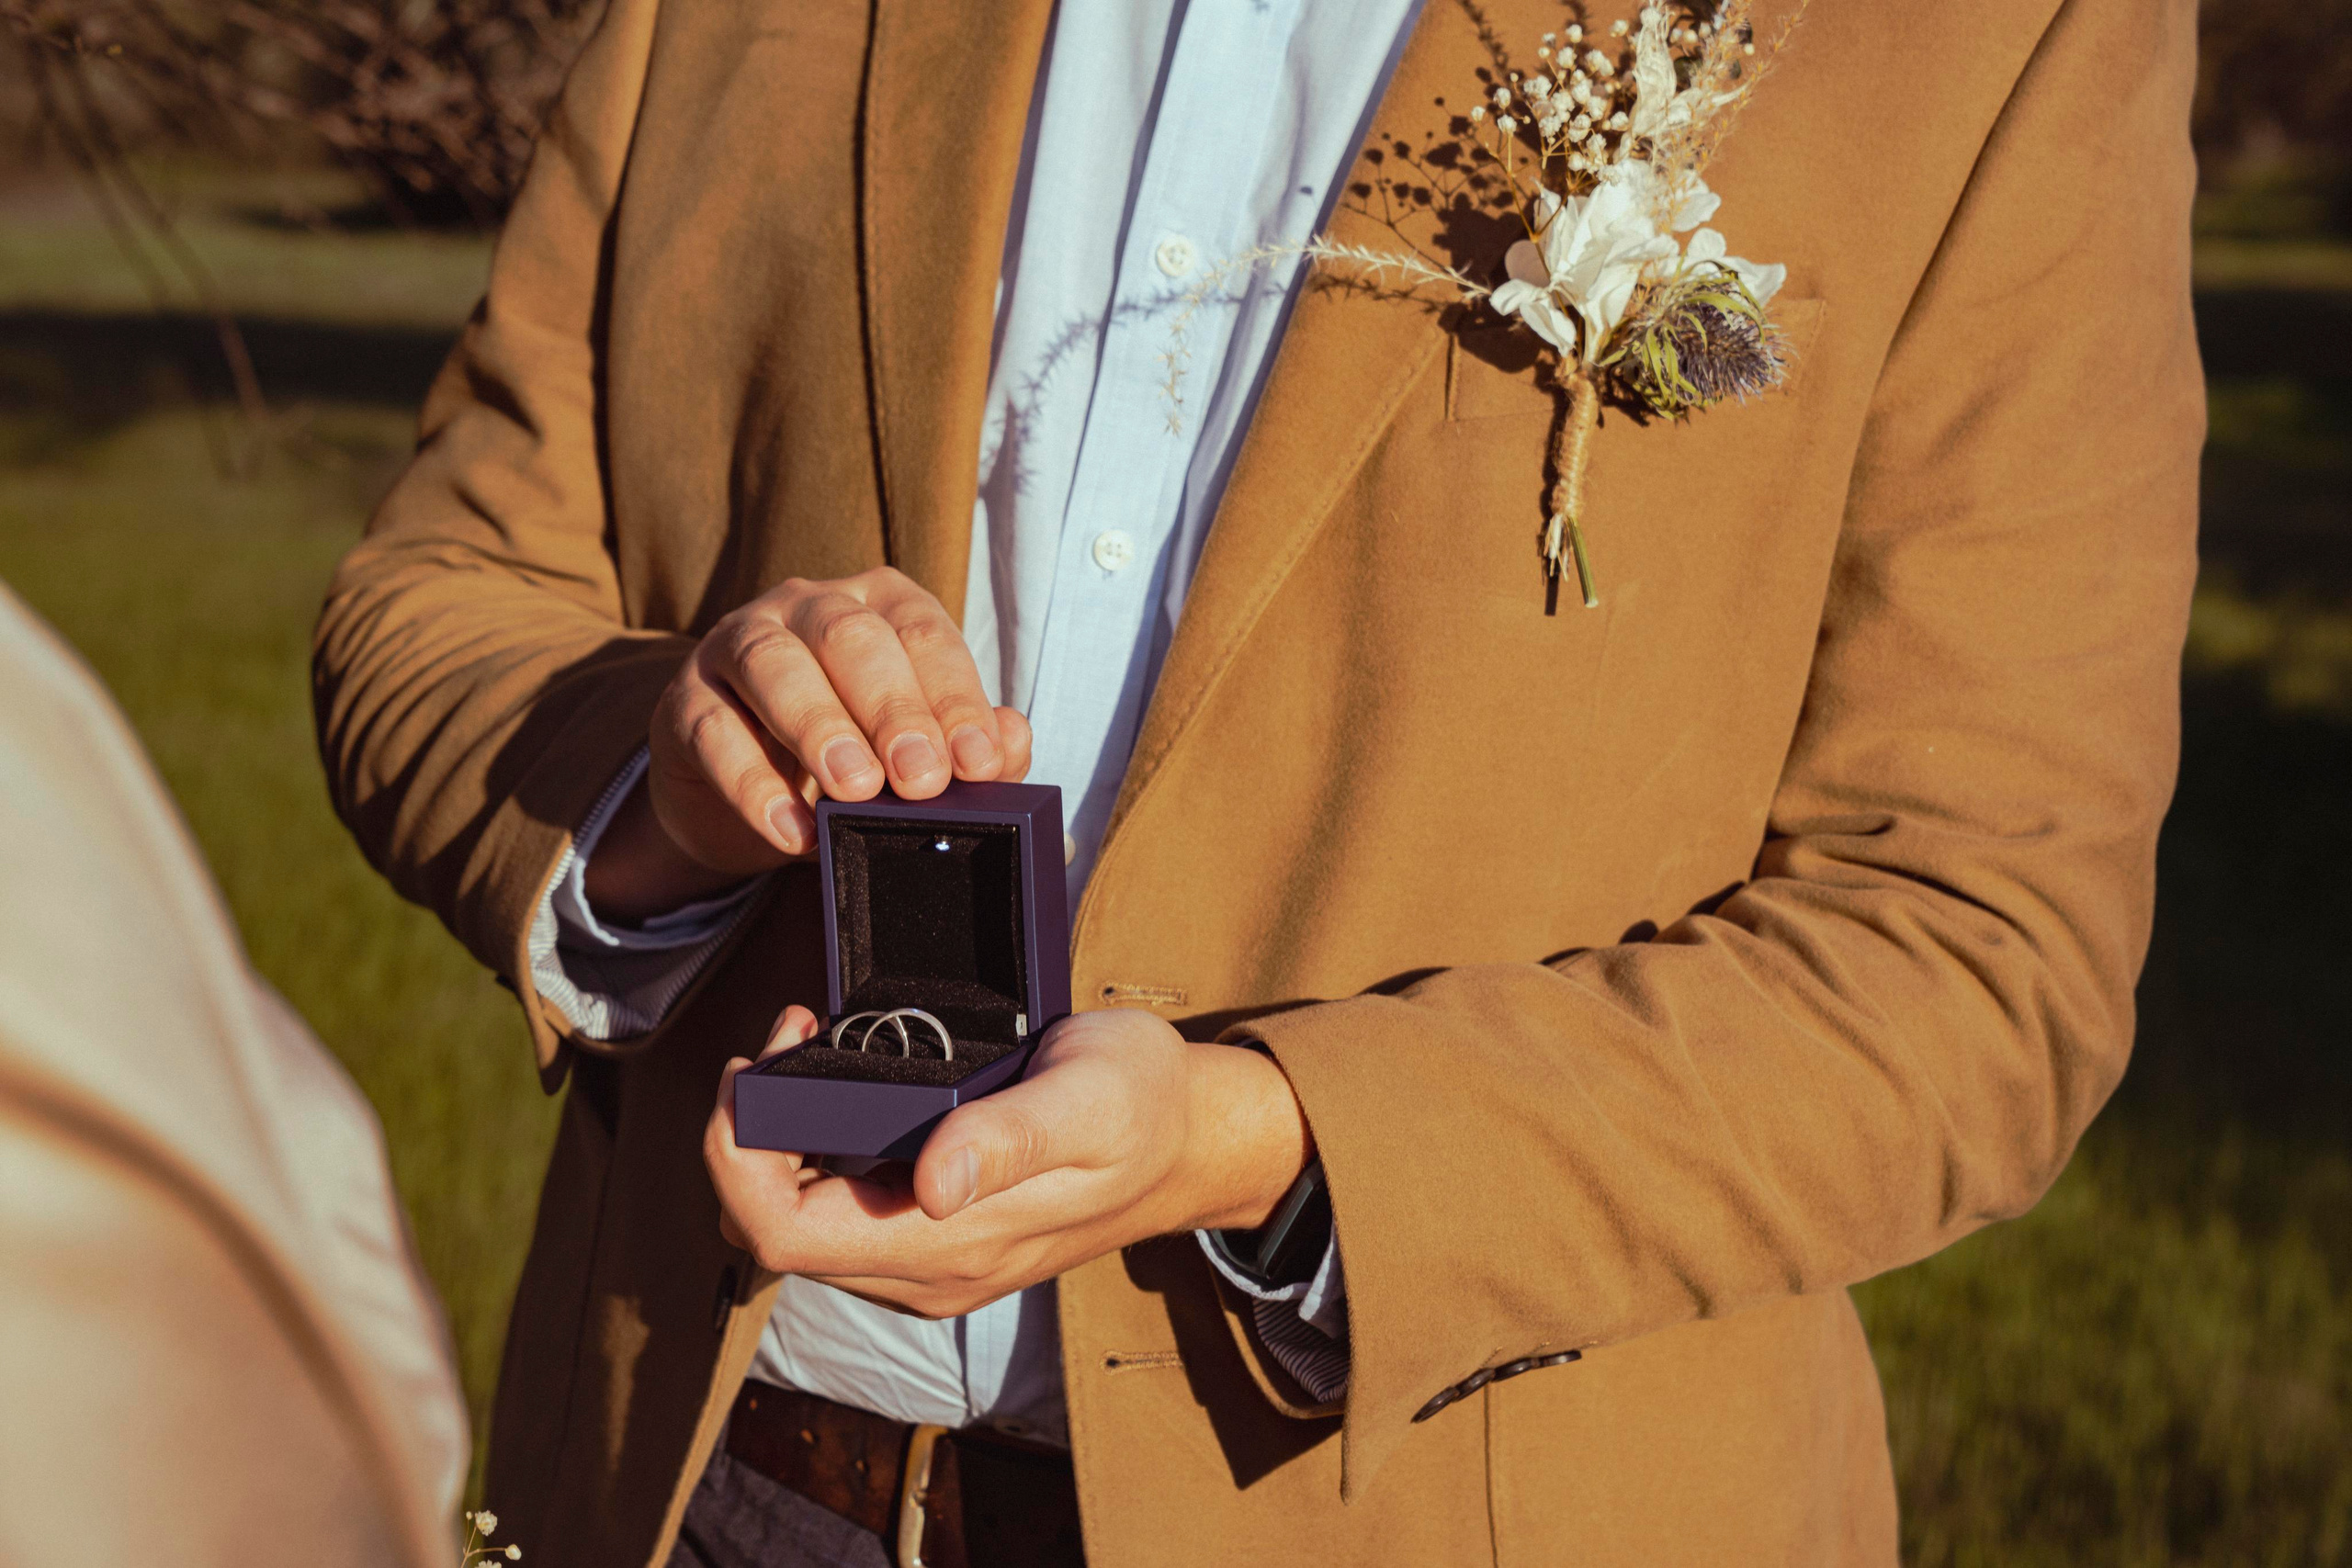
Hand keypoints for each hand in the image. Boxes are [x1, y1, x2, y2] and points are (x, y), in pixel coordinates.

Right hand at [586, 568, 1033, 921]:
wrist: (748, 797)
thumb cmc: (849, 759)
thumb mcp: (911, 753)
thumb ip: (967, 746)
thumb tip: (1013, 743)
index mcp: (880, 604)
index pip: (925, 635)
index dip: (955, 699)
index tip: (979, 763)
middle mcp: (808, 606)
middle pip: (852, 638)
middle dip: (892, 710)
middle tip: (921, 779)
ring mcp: (738, 643)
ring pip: (775, 665)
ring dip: (820, 729)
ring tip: (855, 791)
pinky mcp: (684, 699)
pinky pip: (713, 731)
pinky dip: (753, 784)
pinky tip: (791, 829)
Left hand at [703, 1007, 1313, 1318]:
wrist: (1192, 1141)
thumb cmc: (1143, 1105)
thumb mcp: (1088, 1100)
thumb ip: (1010, 1140)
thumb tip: (933, 1183)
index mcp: (951, 1246)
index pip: (783, 1236)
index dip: (737, 1160)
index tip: (753, 1073)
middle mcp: (926, 1272)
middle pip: (773, 1231)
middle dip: (750, 1135)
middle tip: (790, 1037)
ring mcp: (929, 1261)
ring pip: (798, 1223)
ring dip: (778, 1140)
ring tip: (813, 1046)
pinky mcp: (935, 1238)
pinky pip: (837, 1211)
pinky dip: (814, 1147)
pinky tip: (845, 1086)